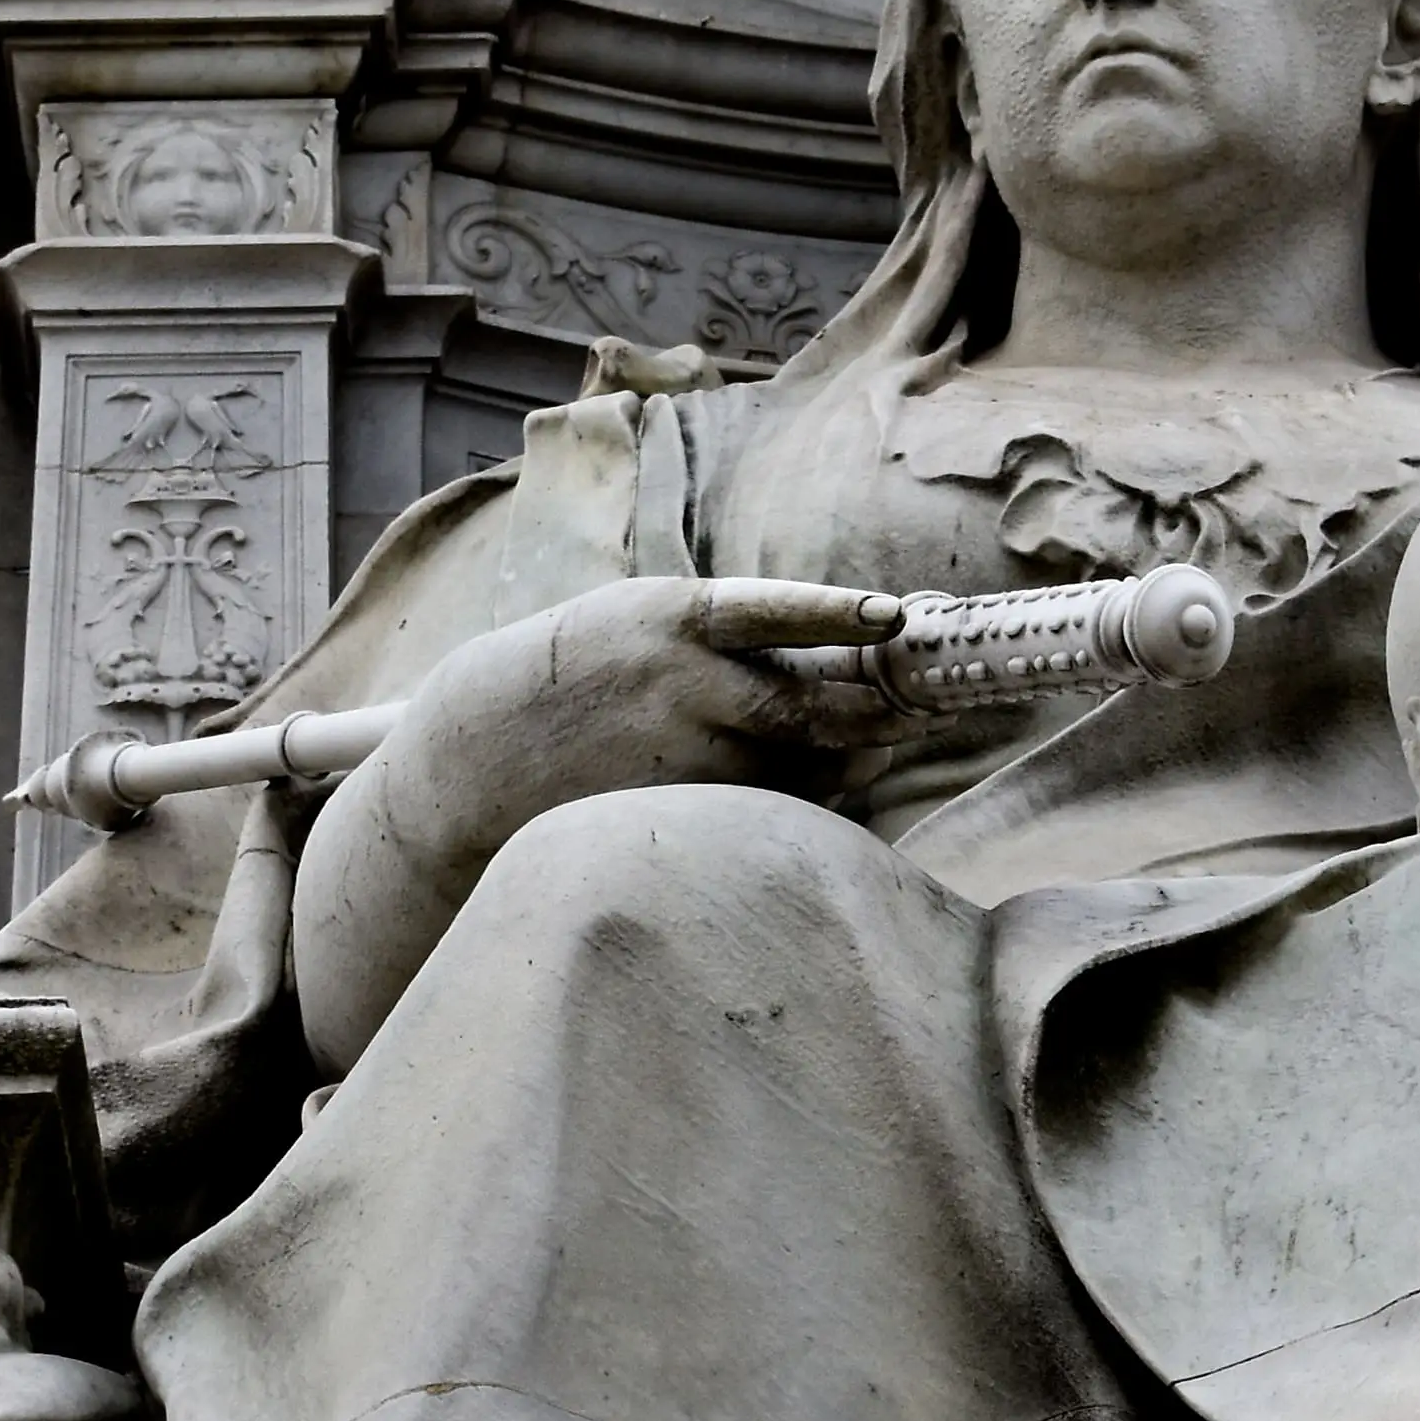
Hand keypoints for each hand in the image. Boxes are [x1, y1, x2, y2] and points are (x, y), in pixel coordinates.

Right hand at [293, 578, 906, 1069]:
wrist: (488, 749)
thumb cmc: (593, 670)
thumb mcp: (647, 618)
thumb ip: (739, 632)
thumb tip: (851, 656)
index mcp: (676, 619)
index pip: (772, 610)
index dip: (836, 612)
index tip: (895, 616)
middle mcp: (685, 687)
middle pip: (810, 703)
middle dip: (881, 705)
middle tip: (931, 699)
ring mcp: (686, 756)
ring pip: (803, 764)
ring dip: (852, 756)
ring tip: (878, 741)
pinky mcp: (684, 810)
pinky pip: (773, 807)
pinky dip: (809, 795)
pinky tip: (818, 782)